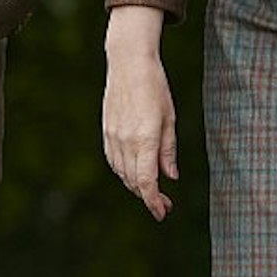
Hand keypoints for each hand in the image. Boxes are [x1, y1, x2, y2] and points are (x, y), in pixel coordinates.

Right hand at [100, 6, 177, 219]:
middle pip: (134, 181)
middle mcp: (126, 141)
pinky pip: (113, 161)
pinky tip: (135, 172)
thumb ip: (168, 150)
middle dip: (149, 197)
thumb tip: (170, 177)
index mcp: (145, 138)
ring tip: (152, 188)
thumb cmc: (155, 88)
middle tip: (164, 204)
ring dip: (136, 185)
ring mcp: (113, 136)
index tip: (163, 213)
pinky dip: (124, 172)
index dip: (154, 202)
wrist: (128, 63)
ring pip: (122, 173)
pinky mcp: (106, 131)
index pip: (147, 182)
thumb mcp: (169, 118)